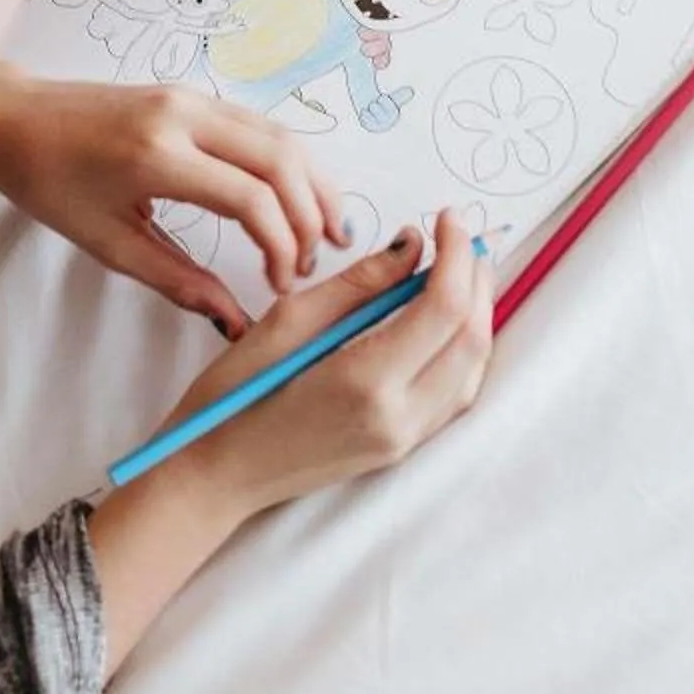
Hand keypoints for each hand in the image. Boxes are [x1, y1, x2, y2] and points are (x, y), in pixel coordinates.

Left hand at [0, 70, 346, 329]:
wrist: (15, 119)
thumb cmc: (49, 184)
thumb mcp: (107, 244)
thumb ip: (178, 280)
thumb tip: (235, 321)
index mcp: (156, 156)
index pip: (249, 197)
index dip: (280, 245)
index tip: (282, 284)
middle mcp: (183, 116)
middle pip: (279, 160)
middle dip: (309, 215)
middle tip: (313, 263)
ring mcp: (191, 97)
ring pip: (278, 135)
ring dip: (312, 184)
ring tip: (327, 232)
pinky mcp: (192, 94)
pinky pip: (258, 125)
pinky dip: (288, 162)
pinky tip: (298, 197)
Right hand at [148, 211, 494, 516]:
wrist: (217, 474)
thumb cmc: (234, 396)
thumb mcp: (287, 321)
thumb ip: (359, 283)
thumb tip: (411, 246)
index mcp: (366, 382)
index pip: (442, 307)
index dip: (456, 254)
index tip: (448, 218)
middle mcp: (398, 418)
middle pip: (470, 339)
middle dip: (475, 278)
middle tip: (460, 237)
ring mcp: (404, 440)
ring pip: (473, 370)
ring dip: (476, 313)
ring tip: (459, 269)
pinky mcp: (401, 449)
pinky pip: (456, 394)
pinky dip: (463, 349)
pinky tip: (446, 320)